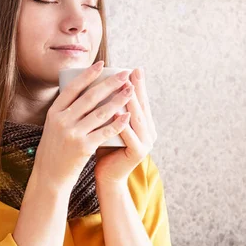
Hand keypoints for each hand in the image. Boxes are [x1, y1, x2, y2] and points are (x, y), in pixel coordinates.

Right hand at [34, 62, 135, 190]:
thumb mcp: (53, 127)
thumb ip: (66, 112)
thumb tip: (85, 93)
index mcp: (54, 112)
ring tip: (131, 91)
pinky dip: (118, 123)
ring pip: (101, 113)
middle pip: (90, 97)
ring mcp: (72, 134)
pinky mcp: (83, 148)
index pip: (73, 88)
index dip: (88, 75)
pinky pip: (104, 132)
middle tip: (125, 74)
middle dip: (110, 83)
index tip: (102, 64)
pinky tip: (128, 115)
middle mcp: (62, 121)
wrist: (49, 176)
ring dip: (118, 99)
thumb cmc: (54, 150)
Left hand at [94, 67, 156, 185]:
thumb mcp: (106, 125)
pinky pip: (130, 135)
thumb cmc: (102, 148)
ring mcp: (146, 143)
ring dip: (131, 102)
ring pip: (137, 118)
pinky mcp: (138, 153)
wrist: (106, 177)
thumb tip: (97, 84)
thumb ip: (107, 110)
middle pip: (141, 106)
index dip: (138, 85)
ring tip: (125, 86)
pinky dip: (123, 124)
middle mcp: (148, 132)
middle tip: (131, 72)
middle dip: (136, 88)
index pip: (140, 101)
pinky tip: (118, 113)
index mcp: (143, 124)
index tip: (132, 68)